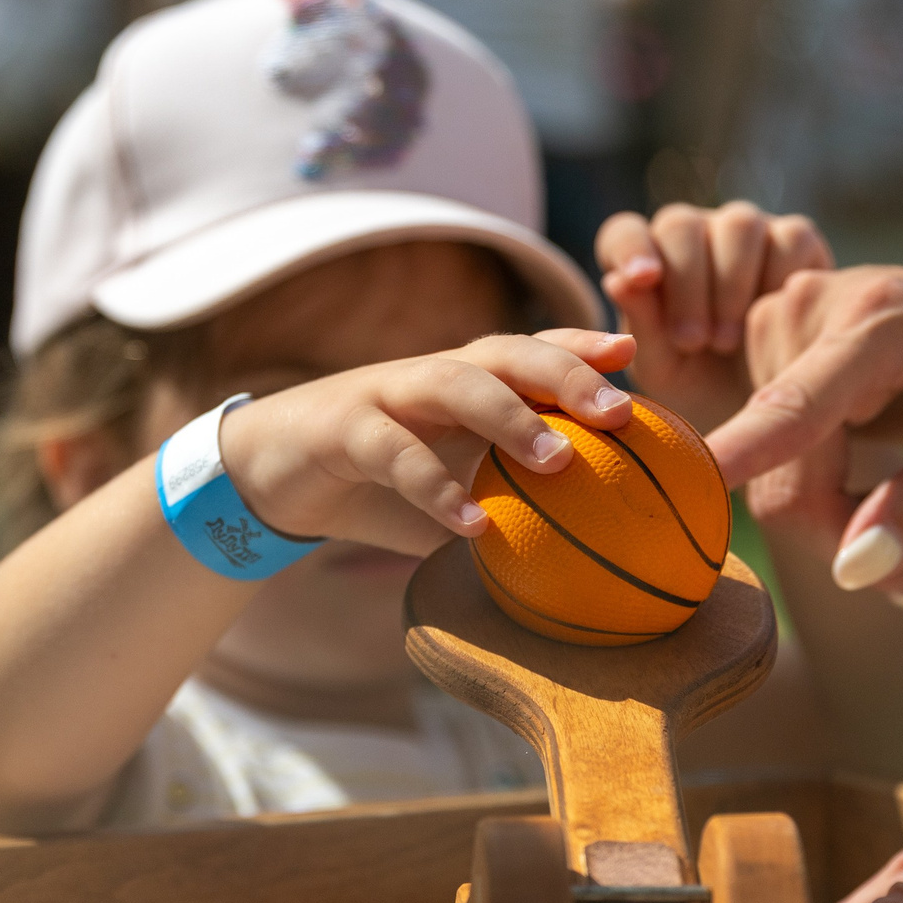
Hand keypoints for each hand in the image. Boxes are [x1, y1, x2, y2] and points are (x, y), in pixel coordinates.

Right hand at [219, 331, 637, 554]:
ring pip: (455, 384)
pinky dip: (435, 488)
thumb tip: (589, 558)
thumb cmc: (376, 485)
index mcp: (464, 379)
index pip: (531, 349)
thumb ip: (507, 508)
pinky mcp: (344, 427)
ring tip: (560, 458)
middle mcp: (432, 374)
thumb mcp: (450, 489)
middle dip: (566, 371)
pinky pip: (395, 453)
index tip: (634, 353)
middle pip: (507, 352)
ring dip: (511, 416)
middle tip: (620, 411)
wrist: (268, 474)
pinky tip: (472, 526)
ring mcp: (387, 393)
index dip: (580, 344)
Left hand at [595, 202, 830, 433]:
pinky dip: (779, 277)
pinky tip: (774, 321)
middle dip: (685, 282)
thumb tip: (616, 281)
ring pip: (738, 223)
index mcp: (649, 264)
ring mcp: (747, 234)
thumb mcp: (665, 372)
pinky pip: (790, 237)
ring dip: (731, 282)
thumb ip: (641, 327)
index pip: (626, 233)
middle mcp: (695, 238)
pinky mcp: (796, 242)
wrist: (770, 414)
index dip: (631, 249)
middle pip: (680, 224)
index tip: (642, 279)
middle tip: (691, 342)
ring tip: (726, 342)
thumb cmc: (702, 391)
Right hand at [712, 264, 902, 594]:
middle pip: (784, 465)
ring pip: (769, 468)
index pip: (798, 404)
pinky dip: (812, 486)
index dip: (746, 451)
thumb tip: (850, 573)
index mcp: (882, 321)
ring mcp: (776, 318)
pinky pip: (765, 447)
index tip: (690, 483)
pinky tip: (872, 488)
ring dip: (829, 516)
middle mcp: (810, 307)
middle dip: (839, 535)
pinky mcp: (762, 339)